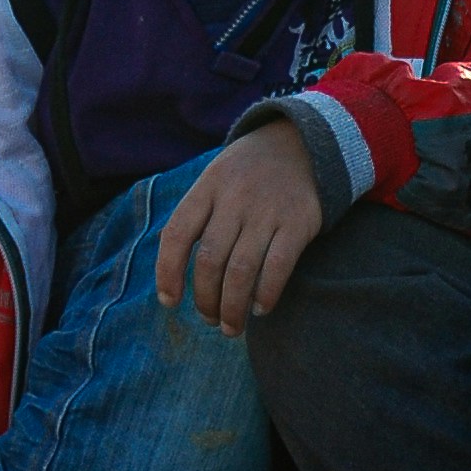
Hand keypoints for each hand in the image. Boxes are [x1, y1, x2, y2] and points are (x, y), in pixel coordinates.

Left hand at [154, 121, 322, 336]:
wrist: (303, 143)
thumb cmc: (248, 173)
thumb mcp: (215, 180)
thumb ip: (195, 217)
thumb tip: (171, 270)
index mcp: (207, 187)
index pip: (177, 233)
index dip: (168, 272)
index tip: (169, 302)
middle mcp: (234, 198)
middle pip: (210, 260)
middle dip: (206, 300)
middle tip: (209, 320)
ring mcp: (267, 210)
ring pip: (241, 270)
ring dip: (233, 307)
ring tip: (231, 326)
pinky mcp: (298, 222)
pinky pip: (277, 267)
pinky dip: (266, 294)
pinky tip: (260, 308)